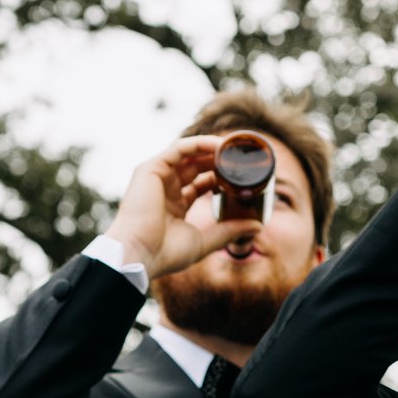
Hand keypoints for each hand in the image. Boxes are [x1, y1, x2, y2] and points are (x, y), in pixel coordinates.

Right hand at [101, 134, 258, 277]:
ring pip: (189, 153)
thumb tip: (258, 226)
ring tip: (235, 149)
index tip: (244, 176)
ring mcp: (157, 176)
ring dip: (213, 148)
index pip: (202, 183)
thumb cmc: (165, 253)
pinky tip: (219, 145)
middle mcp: (166, 188)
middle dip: (220, 160)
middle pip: (197, 165)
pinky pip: (179, 148)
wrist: (139, 254)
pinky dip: (200, 143)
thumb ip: (229, 231)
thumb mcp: (205, 241)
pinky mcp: (151, 168)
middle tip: (243, 159)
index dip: (222, 177)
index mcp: (175, 205)